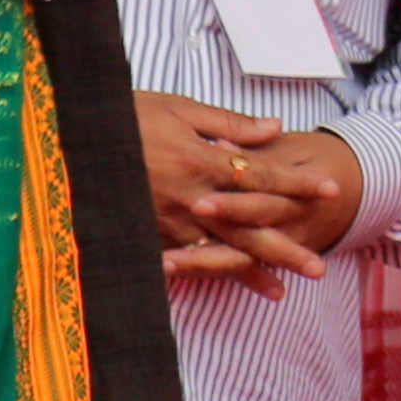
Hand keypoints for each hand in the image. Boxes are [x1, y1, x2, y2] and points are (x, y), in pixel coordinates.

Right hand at [137, 93, 356, 293]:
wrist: (68, 135)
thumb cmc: (126, 114)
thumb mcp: (179, 108)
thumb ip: (229, 124)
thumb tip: (276, 128)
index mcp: (204, 160)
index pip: (264, 175)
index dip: (299, 184)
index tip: (333, 191)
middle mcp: (191, 197)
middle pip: (249, 227)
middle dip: (285, 248)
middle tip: (319, 268)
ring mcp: (167, 220)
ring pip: (218, 251)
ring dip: (250, 273)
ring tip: (281, 292)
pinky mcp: (145, 233)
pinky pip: (181, 259)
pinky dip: (205, 277)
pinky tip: (222, 290)